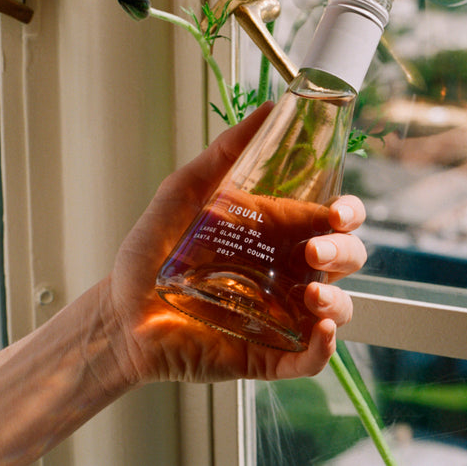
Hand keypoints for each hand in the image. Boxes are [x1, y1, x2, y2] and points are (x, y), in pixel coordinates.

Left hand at [102, 103, 367, 385]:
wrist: (118, 312)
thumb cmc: (151, 252)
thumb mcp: (185, 190)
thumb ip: (226, 151)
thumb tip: (269, 108)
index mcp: (279, 233)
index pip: (334, 219)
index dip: (348, 213)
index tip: (338, 211)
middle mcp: (289, 272)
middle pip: (347, 258)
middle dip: (343, 251)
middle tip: (314, 250)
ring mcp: (282, 314)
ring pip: (339, 307)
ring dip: (337, 300)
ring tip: (312, 295)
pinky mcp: (268, 354)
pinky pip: (312, 357)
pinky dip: (325, 347)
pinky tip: (320, 331)